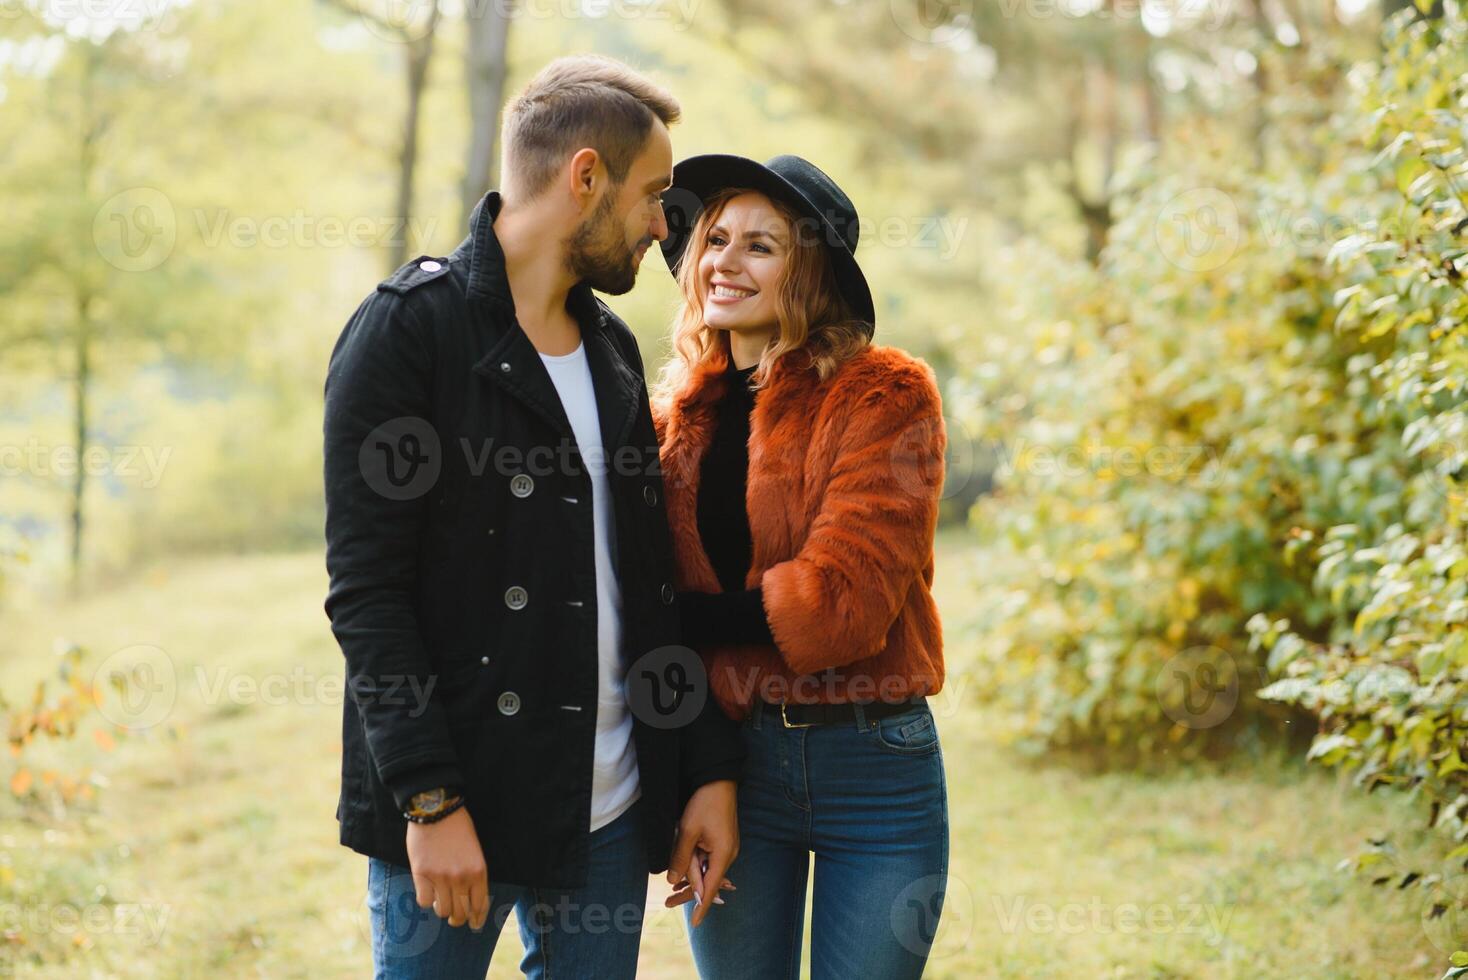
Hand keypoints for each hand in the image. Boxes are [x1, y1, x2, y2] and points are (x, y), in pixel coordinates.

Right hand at [405, 807, 489, 930]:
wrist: (436, 809)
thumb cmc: (458, 828)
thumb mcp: (475, 851)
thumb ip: (473, 875)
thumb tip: (469, 900)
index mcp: (479, 871)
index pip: (480, 906)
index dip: (477, 919)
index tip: (474, 924)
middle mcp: (461, 878)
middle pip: (460, 913)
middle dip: (458, 918)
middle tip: (454, 917)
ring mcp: (441, 877)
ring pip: (442, 911)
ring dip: (441, 909)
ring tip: (440, 901)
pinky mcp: (421, 874)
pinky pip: (424, 902)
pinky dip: (426, 900)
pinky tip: (427, 891)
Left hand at [666, 779, 737, 926]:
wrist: (718, 781)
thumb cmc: (704, 804)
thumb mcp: (688, 832)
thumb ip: (681, 858)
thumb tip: (672, 879)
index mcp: (722, 855)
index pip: (710, 888)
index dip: (701, 906)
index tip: (696, 924)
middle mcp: (727, 854)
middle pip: (707, 881)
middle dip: (688, 891)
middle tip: (667, 903)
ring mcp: (726, 848)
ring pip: (706, 870)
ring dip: (690, 877)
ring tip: (671, 890)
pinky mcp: (722, 841)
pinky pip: (708, 860)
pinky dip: (695, 866)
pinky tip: (683, 872)